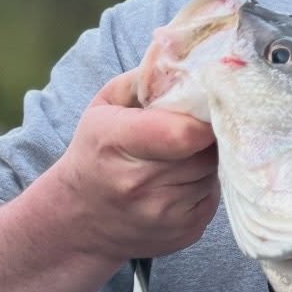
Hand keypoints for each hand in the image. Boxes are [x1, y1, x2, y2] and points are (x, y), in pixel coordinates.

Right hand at [49, 71, 219, 260]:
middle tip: (196, 129)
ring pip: (213, 173)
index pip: (183, 132)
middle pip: (205, 151)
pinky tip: (181, 180)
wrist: (77, 220)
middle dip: (207, 136)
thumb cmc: (95, 153)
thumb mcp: (104, 107)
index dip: (204, 118)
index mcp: (115, 143)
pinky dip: (205, 184)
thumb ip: (144, 79)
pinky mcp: (183, 233)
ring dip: (207, 161)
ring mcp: (162, 214)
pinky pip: (214, 196)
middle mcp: (138, 184)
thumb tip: (188, 58)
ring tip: (182, 156)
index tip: (207, 107)